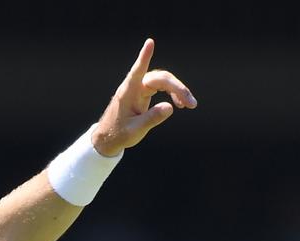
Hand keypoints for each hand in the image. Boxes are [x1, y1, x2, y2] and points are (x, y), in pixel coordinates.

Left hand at [92, 38, 197, 156]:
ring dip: (177, 91)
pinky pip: (161, 88)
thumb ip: (152, 119)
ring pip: (163, 81)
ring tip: (190, 105)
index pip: (137, 71)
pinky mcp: (143, 94)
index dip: (144, 57)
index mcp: (128, 93)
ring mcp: (139, 89)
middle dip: (177, 88)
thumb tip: (170, 107)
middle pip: (160, 78)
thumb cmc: (117, 135)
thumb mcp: (135, 131)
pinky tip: (179, 104)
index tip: (150, 42)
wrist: (107, 140)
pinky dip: (172, 94)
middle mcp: (134, 88)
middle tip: (191, 104)